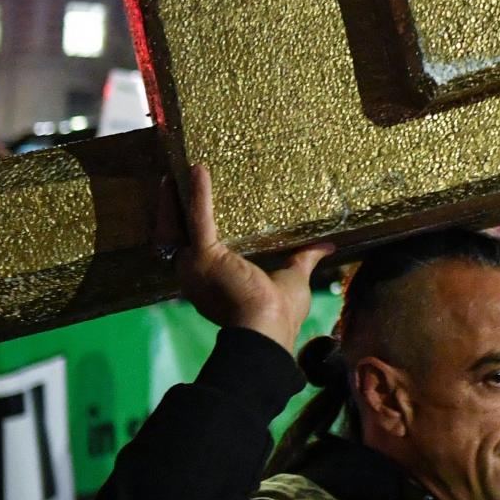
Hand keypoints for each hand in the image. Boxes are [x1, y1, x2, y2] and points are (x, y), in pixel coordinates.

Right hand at [157, 164, 328, 346]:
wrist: (269, 327)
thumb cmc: (280, 312)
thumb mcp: (293, 278)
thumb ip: (304, 259)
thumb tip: (327, 246)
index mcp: (213, 285)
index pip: (196, 252)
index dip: (190, 231)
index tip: (189, 210)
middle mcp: (196, 277)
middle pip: (176, 238)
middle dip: (172, 212)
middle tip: (174, 186)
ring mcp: (194, 267)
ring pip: (177, 227)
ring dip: (175, 200)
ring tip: (178, 174)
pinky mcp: (204, 256)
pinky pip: (198, 219)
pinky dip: (198, 195)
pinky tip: (198, 171)